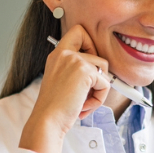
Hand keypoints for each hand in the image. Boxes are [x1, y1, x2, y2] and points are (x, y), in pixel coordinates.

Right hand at [19, 25, 110, 152]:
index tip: (88, 66)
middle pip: (98, 54)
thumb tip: (102, 72)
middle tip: (87, 91)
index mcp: (57, 55)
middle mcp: (65, 54)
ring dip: (98, 91)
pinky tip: (83, 107)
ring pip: (103, 71)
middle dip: (98, 76)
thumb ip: (77, 71)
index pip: (78, 31)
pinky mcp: (85, 72)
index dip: (90, 44)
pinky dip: (99, 99)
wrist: (48, 120)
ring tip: (83, 103)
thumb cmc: (55, 107)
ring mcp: (75, 61)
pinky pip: (106, 84)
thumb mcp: (62, 82)